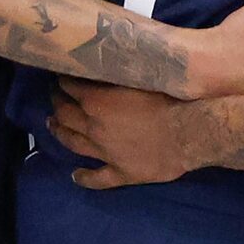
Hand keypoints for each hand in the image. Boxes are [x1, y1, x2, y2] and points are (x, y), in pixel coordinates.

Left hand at [48, 81, 193, 189]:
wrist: (191, 132)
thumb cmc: (171, 99)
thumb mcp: (142, 76)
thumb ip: (120, 73)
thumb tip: (108, 65)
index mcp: (98, 101)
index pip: (71, 87)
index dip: (64, 81)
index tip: (61, 76)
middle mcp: (94, 127)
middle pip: (66, 115)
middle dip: (57, 103)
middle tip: (54, 97)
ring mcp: (105, 153)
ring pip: (74, 143)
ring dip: (60, 133)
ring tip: (52, 126)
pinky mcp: (120, 173)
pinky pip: (97, 178)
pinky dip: (84, 178)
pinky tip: (75, 176)